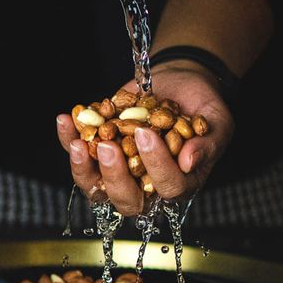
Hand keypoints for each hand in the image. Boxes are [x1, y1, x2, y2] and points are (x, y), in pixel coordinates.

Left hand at [56, 68, 234, 215]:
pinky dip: (69, 138)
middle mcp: (146, 185)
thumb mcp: (217, 122)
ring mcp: (120, 171)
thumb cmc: (202, 107)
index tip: (147, 133)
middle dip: (114, 176)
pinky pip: (79, 155)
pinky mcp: (99, 152)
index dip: (156, 165)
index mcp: (179, 183)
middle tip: (107, 147)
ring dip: (82, 167)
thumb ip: (207, 143)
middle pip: (126, 199)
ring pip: (96, 186)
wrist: (180, 83)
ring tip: (77, 142)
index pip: (167, 187)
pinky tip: (65, 120)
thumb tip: (189, 161)